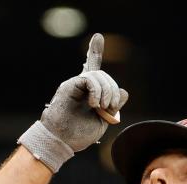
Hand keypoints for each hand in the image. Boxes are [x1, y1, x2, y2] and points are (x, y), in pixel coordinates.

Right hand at [17, 33, 129, 172]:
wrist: (62, 142)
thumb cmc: (80, 134)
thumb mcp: (104, 120)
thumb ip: (114, 106)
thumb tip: (124, 91)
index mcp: (89, 93)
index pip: (93, 69)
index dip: (94, 52)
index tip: (98, 37)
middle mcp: (81, 86)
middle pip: (103, 76)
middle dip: (113, 91)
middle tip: (110, 109)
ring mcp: (75, 85)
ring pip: (98, 76)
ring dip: (107, 93)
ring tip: (102, 108)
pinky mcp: (69, 86)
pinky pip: (89, 79)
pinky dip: (97, 92)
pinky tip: (94, 105)